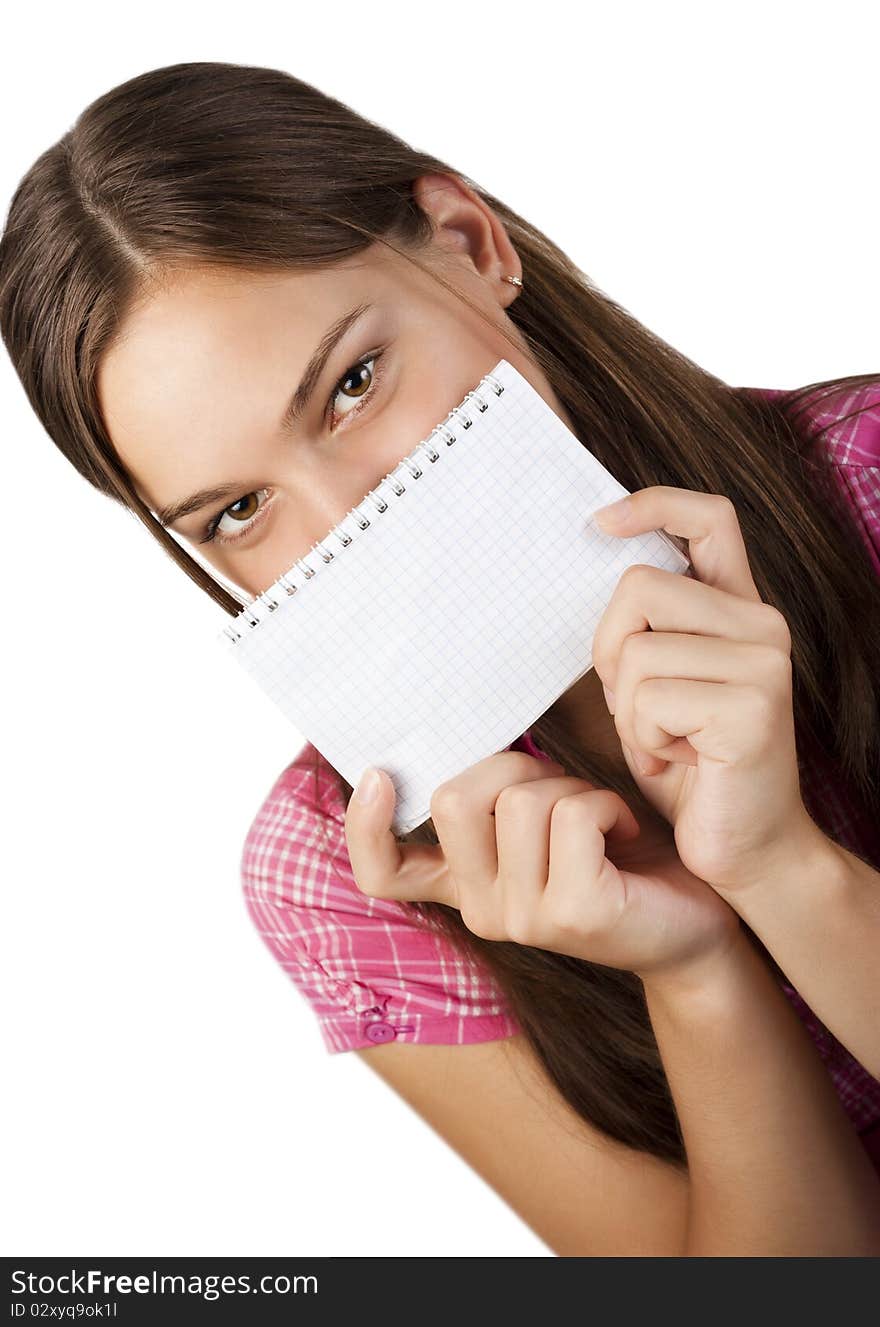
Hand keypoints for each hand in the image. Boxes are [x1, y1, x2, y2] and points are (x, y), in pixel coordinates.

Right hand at [345, 750, 741, 983]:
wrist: (697, 920)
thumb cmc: (619, 853)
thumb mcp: (544, 824)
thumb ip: (496, 796)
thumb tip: (465, 727)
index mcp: (465, 887)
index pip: (382, 873)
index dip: (364, 825)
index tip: (379, 775)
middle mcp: (482, 911)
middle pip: (455, 798)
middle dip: (515, 766)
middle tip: (564, 787)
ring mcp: (523, 918)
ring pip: (519, 799)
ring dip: (572, 785)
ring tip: (604, 816)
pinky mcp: (572, 912)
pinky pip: (571, 814)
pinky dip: (606, 802)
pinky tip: (626, 831)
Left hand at [592, 485, 817, 891]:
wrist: (748, 851)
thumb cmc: (692, 770)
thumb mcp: (654, 689)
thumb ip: (640, 634)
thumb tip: (588, 574)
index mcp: (738, 611)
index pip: (709, 519)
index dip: (655, 504)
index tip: (601, 522)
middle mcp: (761, 624)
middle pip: (636, 588)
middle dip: (610, 651)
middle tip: (640, 710)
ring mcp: (763, 662)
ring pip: (634, 651)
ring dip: (627, 710)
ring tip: (665, 743)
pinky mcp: (752, 707)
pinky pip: (649, 699)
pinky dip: (645, 740)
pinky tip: (679, 763)